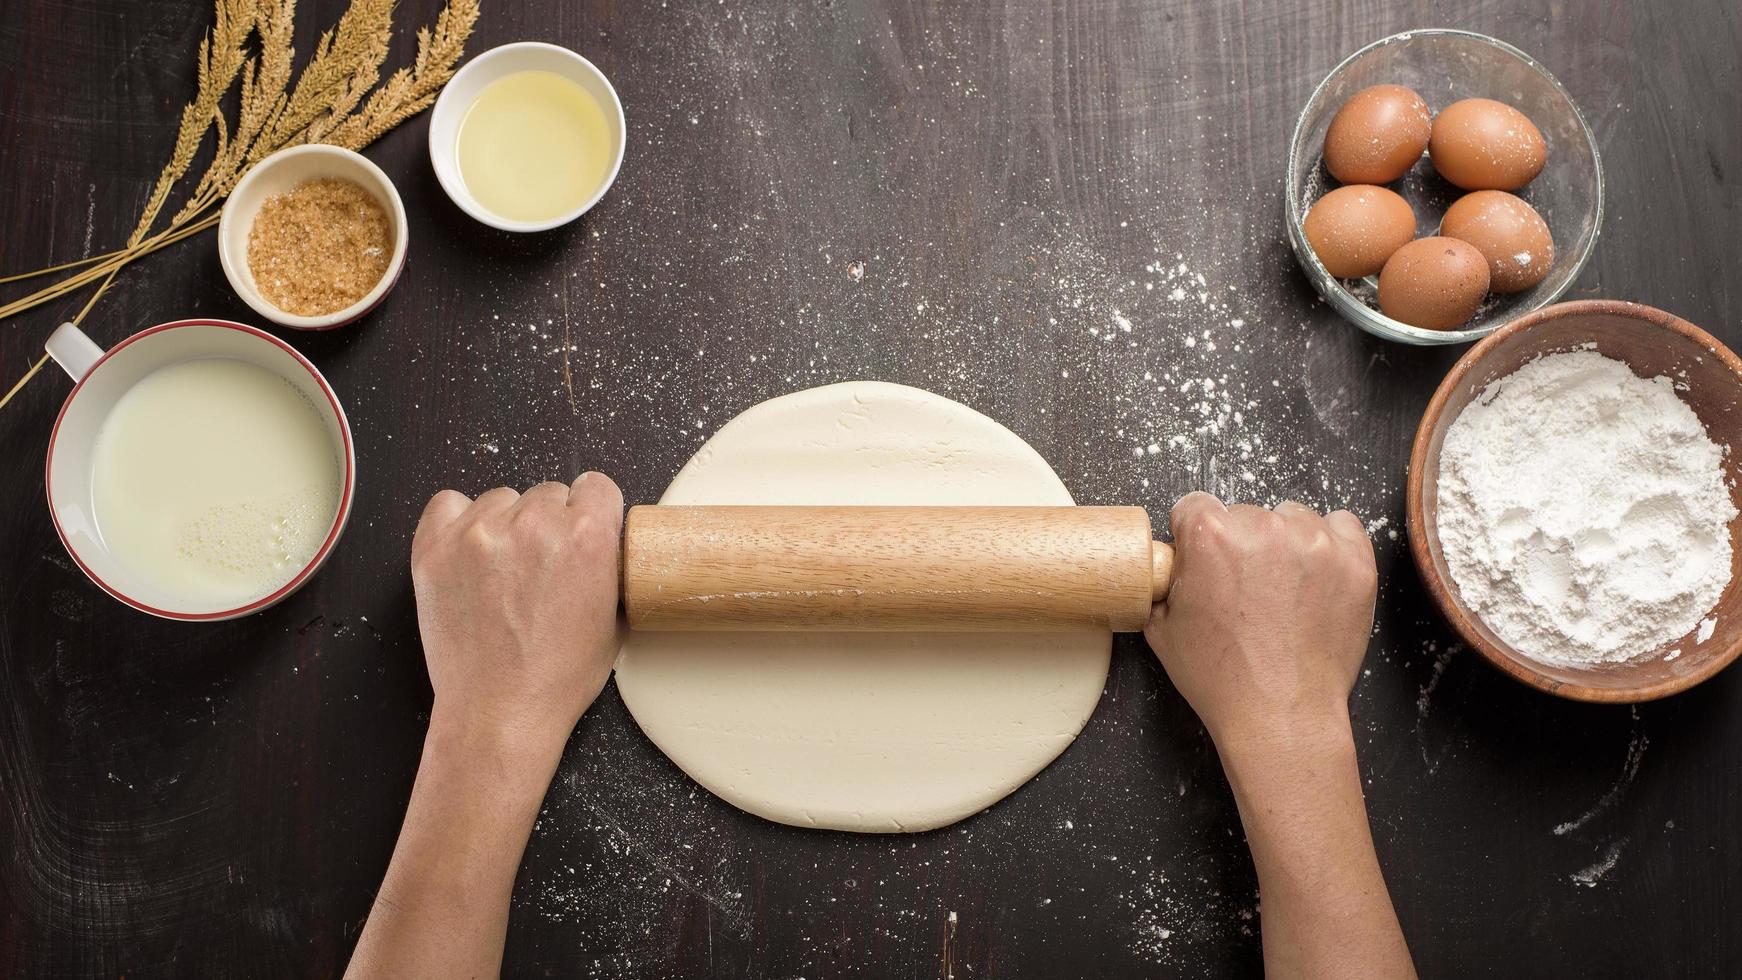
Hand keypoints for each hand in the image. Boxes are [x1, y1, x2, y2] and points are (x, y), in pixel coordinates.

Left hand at [410, 472, 624, 746]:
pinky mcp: (436, 546)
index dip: (592, 511)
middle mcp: (535, 525)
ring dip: (506, 525)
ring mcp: (480, 533)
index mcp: (588, 538)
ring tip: (503, 572)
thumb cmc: (555, 678)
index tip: (582, 528)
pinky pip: (448, 503)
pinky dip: (459, 522)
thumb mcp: (613, 620)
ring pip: (502, 499)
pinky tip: (469, 554)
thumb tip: (601, 543)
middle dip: (550, 525)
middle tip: (541, 568)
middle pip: (549, 493)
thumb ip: (608, 565)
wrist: (499, 712)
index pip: (596, 485)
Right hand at [1144, 492, 1376, 754]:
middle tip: (1245, 589)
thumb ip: (1163, 582)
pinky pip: (1342, 527)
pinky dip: (1330, 546)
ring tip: (1282, 590)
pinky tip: (1316, 579)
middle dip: (1241, 544)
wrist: (1280, 714)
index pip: (1195, 506)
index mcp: (1210, 536)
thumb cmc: (1223, 678)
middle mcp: (1263, 528)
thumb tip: (1169, 565)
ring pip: (1292, 518)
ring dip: (1285, 543)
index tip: (1205, 559)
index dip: (1194, 536)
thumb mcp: (1162, 629)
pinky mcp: (1354, 561)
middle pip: (1244, 513)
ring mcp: (1315, 543)